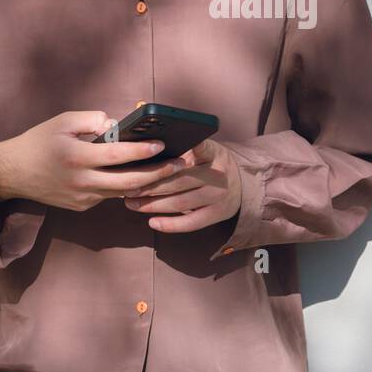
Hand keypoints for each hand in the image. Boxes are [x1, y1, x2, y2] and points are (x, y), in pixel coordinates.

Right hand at [0, 110, 189, 210]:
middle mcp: (82, 181)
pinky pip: (109, 196)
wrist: (13, 174)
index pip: (118, 156)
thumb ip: (92, 119)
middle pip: (129, 182)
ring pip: (123, 193)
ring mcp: (83, 198)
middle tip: (180, 164)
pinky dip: (126, 187)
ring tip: (169, 171)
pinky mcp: (82, 207)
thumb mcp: (63, 121)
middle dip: (158, 174)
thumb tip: (116, 125)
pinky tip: (142, 178)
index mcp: (77, 157)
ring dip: (148, 183)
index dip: (143, 151)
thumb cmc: (39, 141)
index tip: (162, 144)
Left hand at [122, 139, 242, 232]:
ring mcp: (218, 197)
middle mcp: (218, 175)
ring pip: (181, 202)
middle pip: (180, 181)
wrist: (242, 186)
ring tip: (132, 203)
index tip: (160, 148)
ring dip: (153, 205)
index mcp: (214, 153)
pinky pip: (191, 223)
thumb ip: (185, 149)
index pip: (201, 147)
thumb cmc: (212, 165)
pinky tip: (152, 222)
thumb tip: (148, 151)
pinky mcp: (216, 215)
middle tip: (129, 187)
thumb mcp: (206, 151)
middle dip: (151, 185)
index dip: (185, 148)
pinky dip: (170, 224)